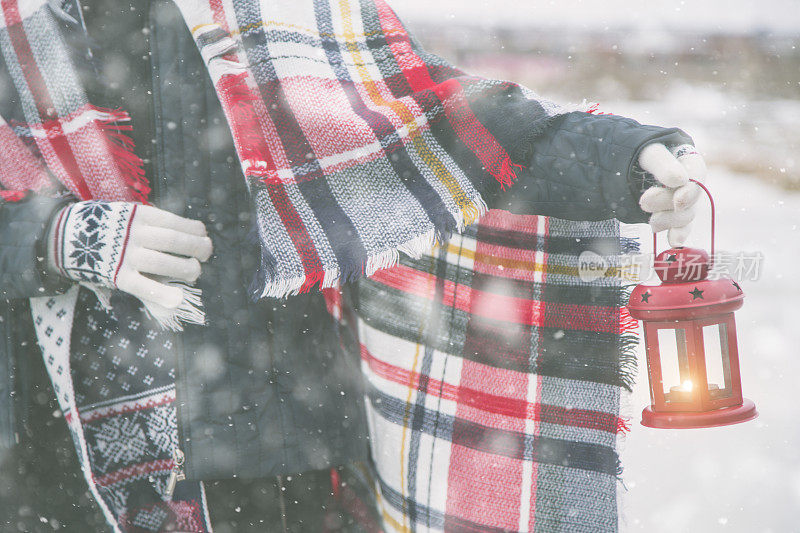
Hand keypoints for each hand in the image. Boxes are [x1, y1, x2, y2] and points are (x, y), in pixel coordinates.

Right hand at [48, 201, 211, 318]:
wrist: (63, 235)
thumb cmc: (104, 225)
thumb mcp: (126, 213)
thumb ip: (152, 222)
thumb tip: (189, 231)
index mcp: (138, 215)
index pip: (175, 222)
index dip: (194, 230)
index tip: (203, 235)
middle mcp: (134, 234)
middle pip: (174, 242)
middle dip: (197, 248)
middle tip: (206, 253)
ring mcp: (125, 255)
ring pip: (164, 263)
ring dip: (186, 269)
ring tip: (195, 271)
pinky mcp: (117, 276)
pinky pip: (144, 286)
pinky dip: (163, 293)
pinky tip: (178, 298)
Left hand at [637, 143, 705, 246]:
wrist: (618, 165)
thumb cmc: (634, 153)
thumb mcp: (646, 152)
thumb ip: (662, 163)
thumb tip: (679, 180)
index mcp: (686, 158)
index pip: (697, 172)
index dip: (690, 190)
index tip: (678, 201)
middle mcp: (688, 179)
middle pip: (689, 196)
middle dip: (667, 202)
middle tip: (644, 202)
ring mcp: (679, 198)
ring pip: (685, 213)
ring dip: (669, 219)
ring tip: (651, 221)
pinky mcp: (669, 213)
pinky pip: (680, 226)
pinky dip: (678, 234)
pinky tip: (674, 241)